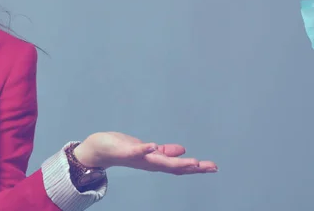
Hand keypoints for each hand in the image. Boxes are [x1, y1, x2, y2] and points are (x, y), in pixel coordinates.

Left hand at [74, 131, 217, 175]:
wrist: (100, 150)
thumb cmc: (123, 149)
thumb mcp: (147, 150)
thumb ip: (164, 152)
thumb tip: (182, 151)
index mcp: (156, 162)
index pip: (179, 166)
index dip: (196, 167)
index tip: (213, 167)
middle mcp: (149, 162)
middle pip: (174, 167)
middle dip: (193, 168)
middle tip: (210, 167)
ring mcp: (138, 157)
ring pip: (159, 161)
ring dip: (175, 162)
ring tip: (192, 161)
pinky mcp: (126, 149)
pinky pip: (137, 150)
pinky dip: (146, 149)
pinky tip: (153, 146)